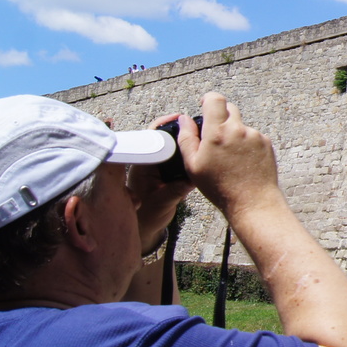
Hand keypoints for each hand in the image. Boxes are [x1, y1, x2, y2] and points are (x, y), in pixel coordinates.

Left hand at [126, 114, 197, 243]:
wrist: (147, 228)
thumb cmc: (148, 216)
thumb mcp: (161, 204)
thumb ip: (173, 191)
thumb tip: (189, 180)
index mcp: (143, 165)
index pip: (150, 137)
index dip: (164, 124)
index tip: (180, 118)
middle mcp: (151, 162)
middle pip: (164, 137)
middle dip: (180, 129)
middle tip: (197, 124)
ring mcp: (160, 167)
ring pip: (173, 146)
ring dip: (186, 140)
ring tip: (203, 134)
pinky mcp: (169, 173)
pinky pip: (180, 157)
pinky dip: (190, 153)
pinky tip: (203, 151)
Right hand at [178, 94, 280, 216]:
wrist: (252, 201)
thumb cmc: (219, 187)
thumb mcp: (193, 165)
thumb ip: (187, 138)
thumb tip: (184, 119)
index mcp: (217, 132)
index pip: (215, 99)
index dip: (208, 99)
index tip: (204, 105)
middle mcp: (238, 129)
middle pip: (229, 109)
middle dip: (220, 117)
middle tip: (214, 138)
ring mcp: (255, 135)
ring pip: (240, 126)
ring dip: (233, 134)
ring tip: (229, 158)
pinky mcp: (266, 143)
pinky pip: (252, 136)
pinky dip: (245, 144)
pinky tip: (242, 162)